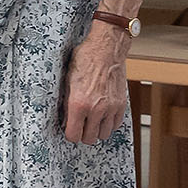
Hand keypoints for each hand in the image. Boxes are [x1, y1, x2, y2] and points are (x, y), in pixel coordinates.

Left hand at [60, 19, 131, 143]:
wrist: (106, 48)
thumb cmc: (85, 60)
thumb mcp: (68, 81)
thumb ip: (67, 104)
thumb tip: (66, 120)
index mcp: (79, 104)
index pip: (73, 135)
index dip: (70, 133)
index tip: (70, 128)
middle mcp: (96, 109)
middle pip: (89, 139)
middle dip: (83, 134)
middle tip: (80, 124)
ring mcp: (111, 108)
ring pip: (103, 135)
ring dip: (97, 130)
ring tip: (92, 120)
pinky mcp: (121, 104)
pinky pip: (115, 125)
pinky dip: (108, 124)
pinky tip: (102, 115)